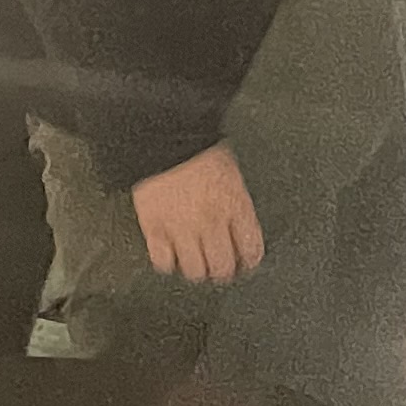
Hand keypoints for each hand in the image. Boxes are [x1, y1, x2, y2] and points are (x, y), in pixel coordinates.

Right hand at [132, 144, 267, 282]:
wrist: (165, 133)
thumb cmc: (199, 145)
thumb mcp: (231, 171)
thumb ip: (235, 200)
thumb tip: (238, 221)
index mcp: (235, 206)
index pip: (251, 249)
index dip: (249, 260)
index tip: (246, 263)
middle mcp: (211, 222)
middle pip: (222, 267)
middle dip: (224, 271)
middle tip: (220, 270)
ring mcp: (182, 228)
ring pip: (194, 271)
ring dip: (198, 271)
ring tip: (196, 267)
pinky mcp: (155, 228)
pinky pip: (163, 261)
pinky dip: (168, 263)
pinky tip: (171, 258)